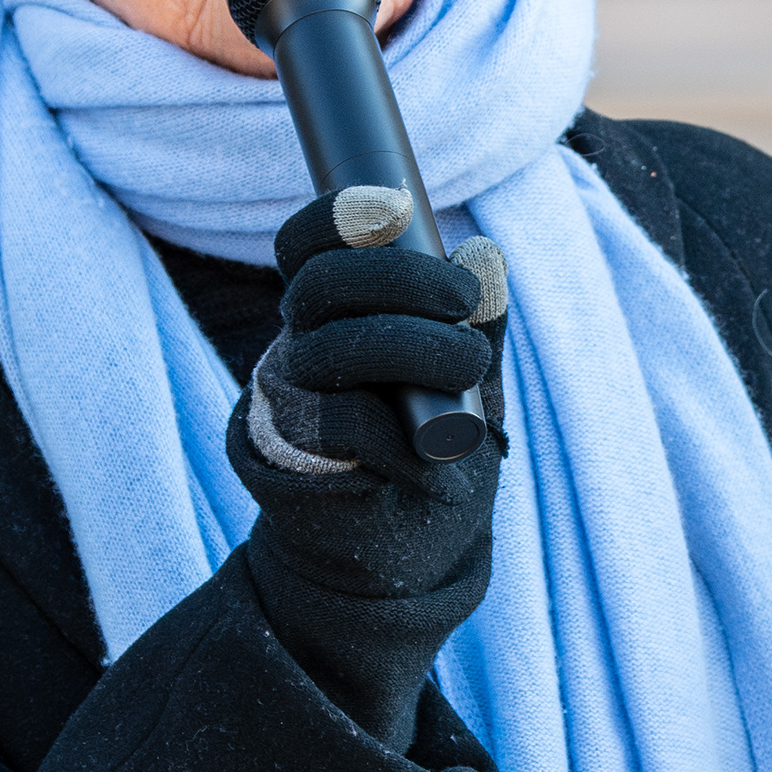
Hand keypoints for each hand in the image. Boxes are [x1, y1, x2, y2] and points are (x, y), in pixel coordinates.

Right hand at [225, 185, 506, 745]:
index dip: (341, 215)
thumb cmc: (434, 456)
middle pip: (324, 282)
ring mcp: (286, 405)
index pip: (310, 243)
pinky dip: (397, 429)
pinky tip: (426, 449)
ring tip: (466, 376)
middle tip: (466, 304)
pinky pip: (339, 420)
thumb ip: (478, 320)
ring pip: (330, 346)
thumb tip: (484, 253)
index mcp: (336, 314)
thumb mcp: (471, 380)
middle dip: (405, 280)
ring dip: (417, 349)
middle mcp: (299, 347)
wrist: (407, 562)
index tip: (397, 208)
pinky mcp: (290, 464)